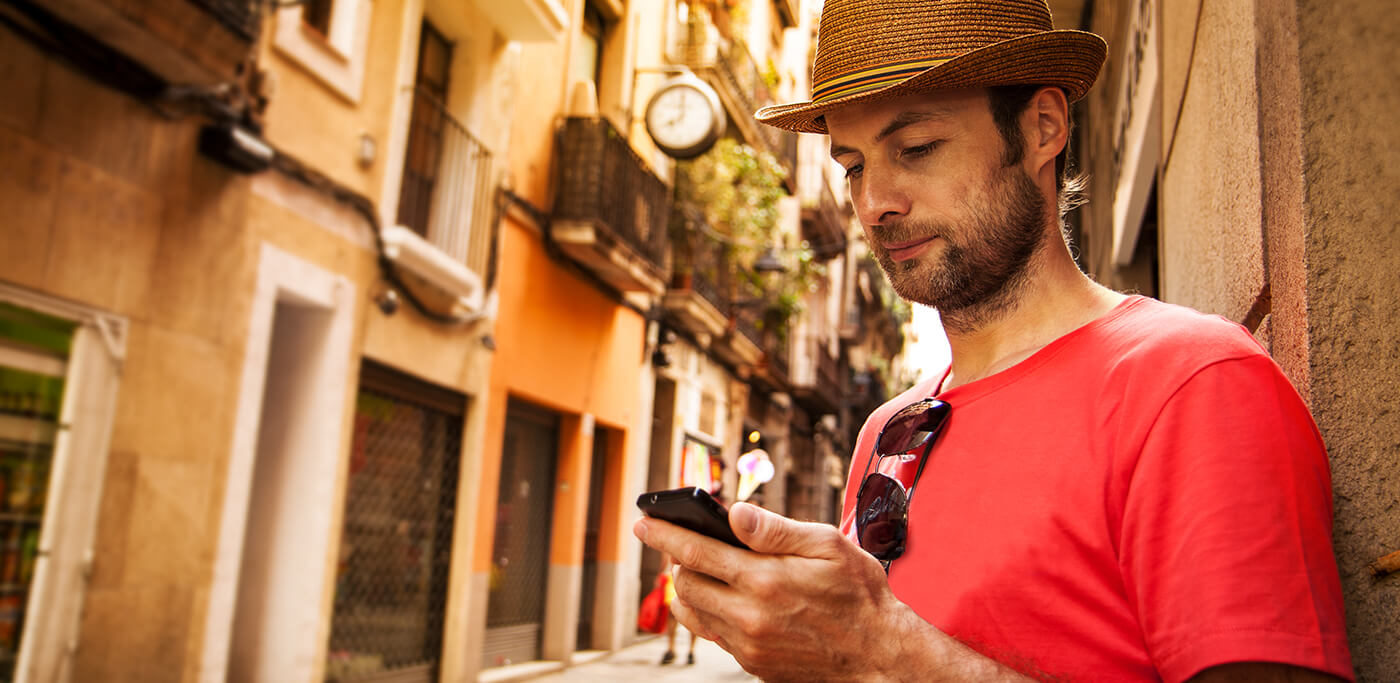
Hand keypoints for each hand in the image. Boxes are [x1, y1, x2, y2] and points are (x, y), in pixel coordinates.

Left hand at [633, 502, 912, 680]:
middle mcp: (749, 615)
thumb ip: (776, 529)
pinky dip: (708, 612)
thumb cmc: (859, 597)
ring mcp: (748, 644)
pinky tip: (725, 597)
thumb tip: (735, 514)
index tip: (644, 522)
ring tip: (702, 569)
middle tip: (684, 543)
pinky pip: (712, 634)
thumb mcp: (828, 545)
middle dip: (677, 559)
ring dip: (689, 587)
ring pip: (693, 611)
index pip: (695, 551)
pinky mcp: (752, 663)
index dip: (664, 534)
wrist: (879, 656)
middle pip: (685, 583)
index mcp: (764, 579)